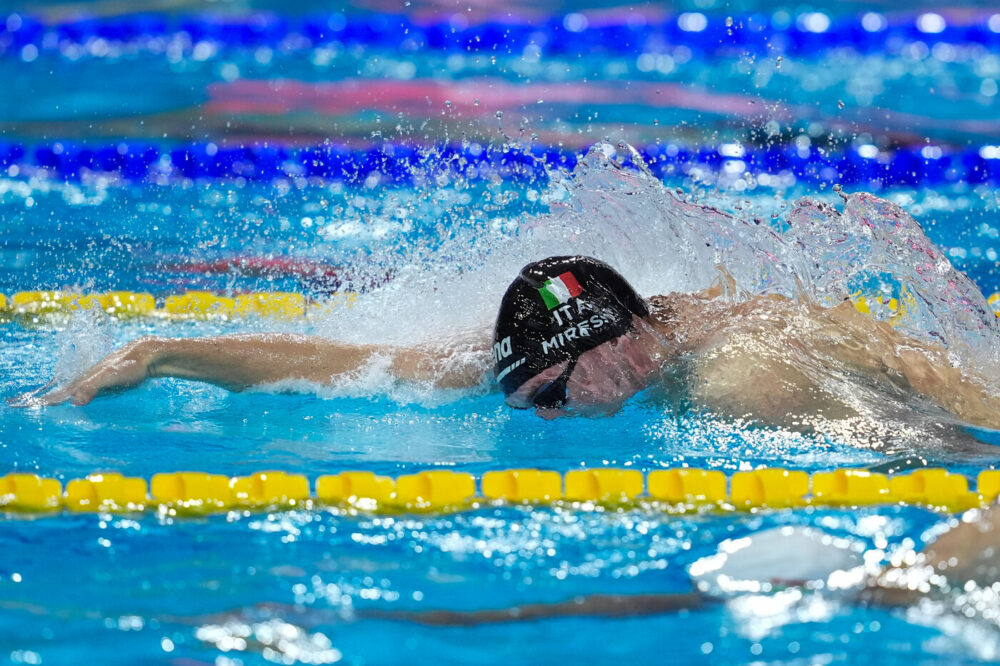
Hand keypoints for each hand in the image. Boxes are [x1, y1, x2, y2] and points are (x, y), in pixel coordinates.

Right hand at [9, 338, 154, 406]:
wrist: (148, 354)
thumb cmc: (129, 366)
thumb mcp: (110, 377)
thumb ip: (92, 387)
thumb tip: (74, 400)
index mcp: (86, 378)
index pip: (65, 392)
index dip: (51, 399)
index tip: (36, 405)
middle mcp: (90, 376)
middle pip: (68, 388)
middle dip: (54, 396)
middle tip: (38, 403)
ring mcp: (100, 376)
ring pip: (78, 386)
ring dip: (66, 394)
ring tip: (55, 400)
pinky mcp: (110, 378)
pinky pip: (91, 386)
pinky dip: (81, 391)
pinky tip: (83, 394)